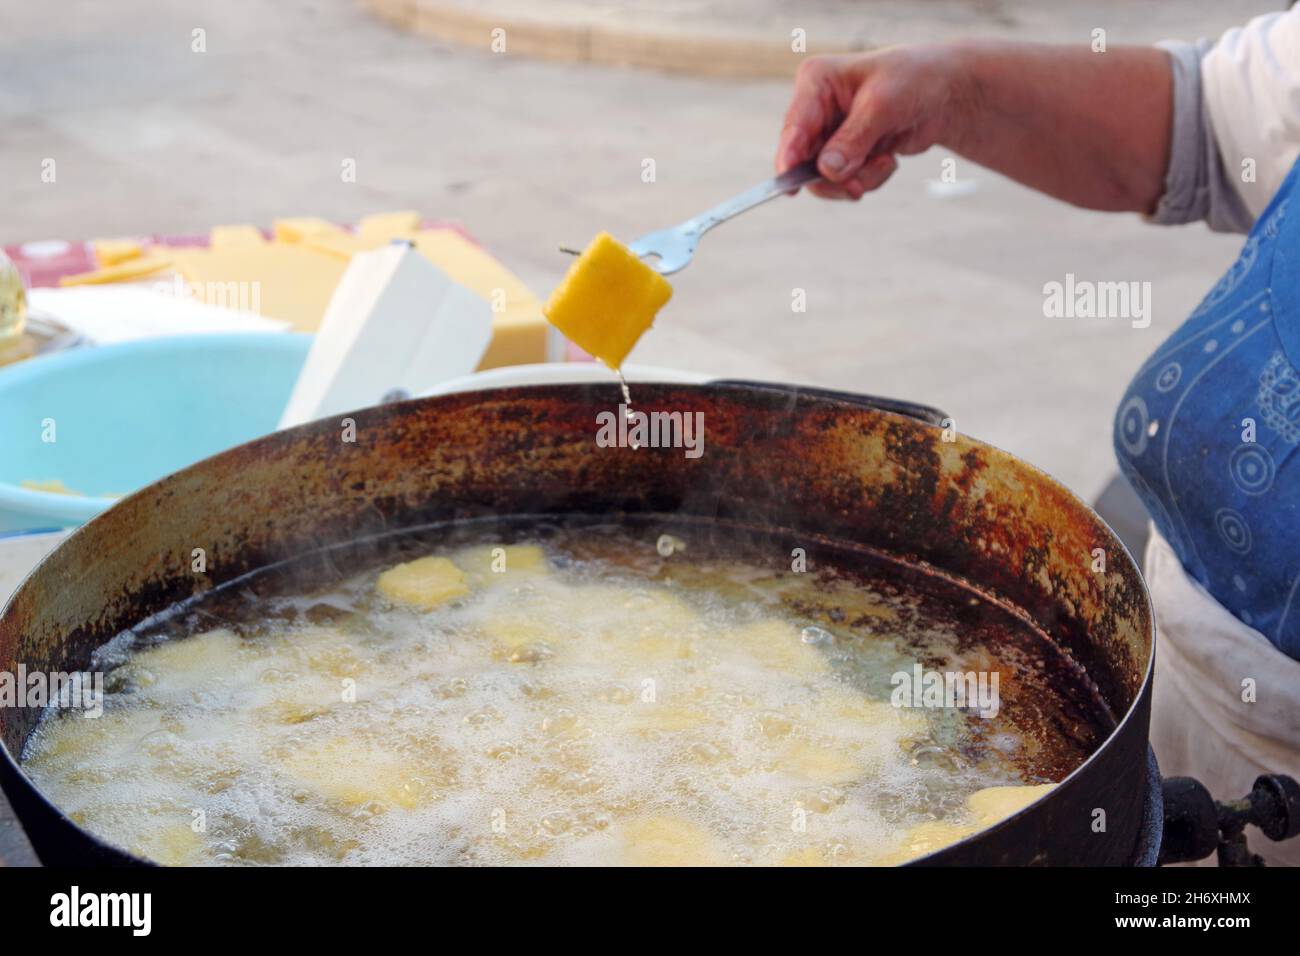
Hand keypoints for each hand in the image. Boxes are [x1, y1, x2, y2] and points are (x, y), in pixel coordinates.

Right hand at [776, 46, 968, 199]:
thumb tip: (827, 171)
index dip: (789, 159)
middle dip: (835, 177)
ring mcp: (829, 133)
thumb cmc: (914, 81)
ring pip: (825, 178)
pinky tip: (887, 159)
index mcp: (816, 83)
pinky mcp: (845, 153)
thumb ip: (853, 139)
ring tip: (886, 162)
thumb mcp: (883, 106)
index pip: (794, 127)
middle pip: (804, 160)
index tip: (789, 186)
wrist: (944, 93)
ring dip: (858, 179)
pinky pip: (845, 182)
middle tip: (858, 187)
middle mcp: (816, 109)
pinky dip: (868, 179)